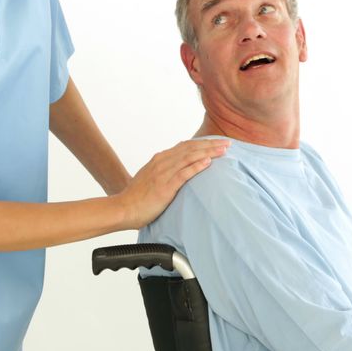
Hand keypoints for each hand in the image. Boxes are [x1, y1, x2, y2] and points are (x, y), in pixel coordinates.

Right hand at [116, 139, 230, 227]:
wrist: (123, 209)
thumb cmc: (137, 198)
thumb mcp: (151, 178)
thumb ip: (164, 171)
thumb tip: (179, 170)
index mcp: (160, 159)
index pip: (186, 146)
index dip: (203, 142)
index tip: (218, 141)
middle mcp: (162, 162)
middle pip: (191, 148)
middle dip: (211, 144)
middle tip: (228, 142)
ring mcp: (163, 173)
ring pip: (189, 157)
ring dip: (208, 152)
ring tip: (223, 149)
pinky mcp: (164, 186)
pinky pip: (183, 173)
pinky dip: (196, 166)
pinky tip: (208, 162)